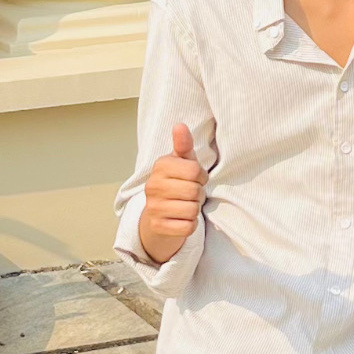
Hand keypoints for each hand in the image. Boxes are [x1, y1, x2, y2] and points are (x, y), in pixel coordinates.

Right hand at [137, 123, 206, 264]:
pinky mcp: (158, 227)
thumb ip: (183, 145)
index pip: (195, 171)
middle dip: (198, 194)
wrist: (158, 215)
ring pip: (192, 210)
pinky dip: (190, 225)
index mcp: (160, 166)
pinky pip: (188, 227)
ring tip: (184, 205)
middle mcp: (152, 186)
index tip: (194, 179)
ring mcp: (153, 208)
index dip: (201, 176)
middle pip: (194, 191)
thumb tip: (180, 125)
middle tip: (189, 195)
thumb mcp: (181, 162)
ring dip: (194, 210)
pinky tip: (181, 219)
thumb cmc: (176, 184)